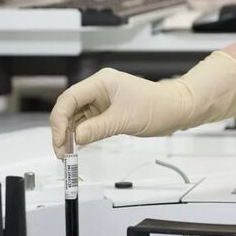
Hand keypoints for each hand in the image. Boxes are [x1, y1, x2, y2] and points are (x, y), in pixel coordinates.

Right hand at [50, 51, 235, 157]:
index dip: (59, 120)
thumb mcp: (124, 120)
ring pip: (76, 118)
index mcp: (101, 82)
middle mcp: (98, 89)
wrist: (177, 109)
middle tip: (61, 151)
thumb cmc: (157, 106)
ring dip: (70, 135)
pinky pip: (87, 124)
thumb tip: (75, 138)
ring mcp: (102, 101)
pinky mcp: (107, 113)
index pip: (70, 98)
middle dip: (62, 130)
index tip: (59, 140)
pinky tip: (77, 147)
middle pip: (69, 108)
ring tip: (67, 154)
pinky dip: (81, 136)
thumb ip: (97, 129)